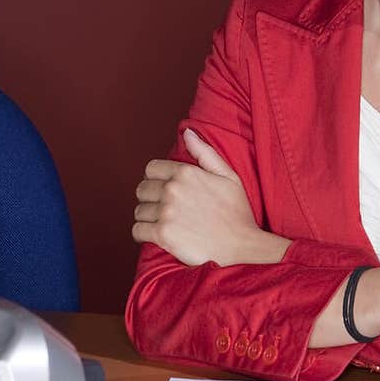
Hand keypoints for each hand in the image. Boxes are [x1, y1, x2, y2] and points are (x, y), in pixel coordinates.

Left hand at [132, 128, 264, 266]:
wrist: (243, 248)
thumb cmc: (238, 213)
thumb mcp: (229, 176)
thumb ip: (205, 153)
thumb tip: (187, 132)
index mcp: (186, 172)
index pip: (150, 169)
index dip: (156, 180)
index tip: (164, 191)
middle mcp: (173, 189)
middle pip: (141, 189)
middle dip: (150, 198)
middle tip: (164, 209)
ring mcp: (166, 212)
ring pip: (139, 211)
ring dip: (147, 218)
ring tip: (163, 223)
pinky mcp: (162, 234)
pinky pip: (137, 230)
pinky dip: (142, 234)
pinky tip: (157, 236)